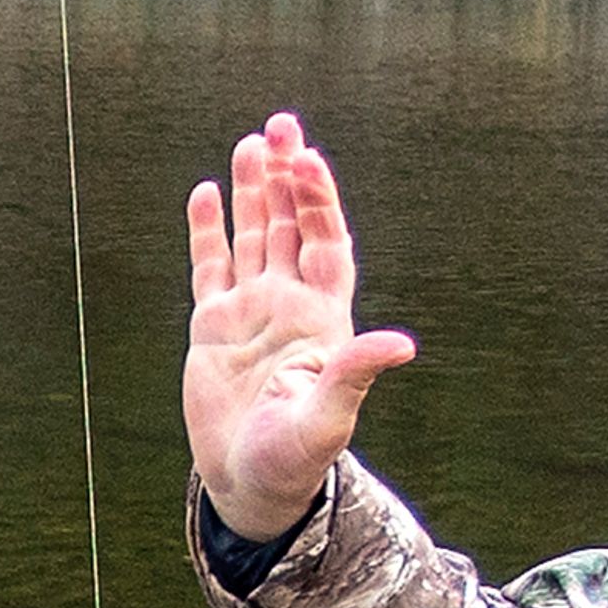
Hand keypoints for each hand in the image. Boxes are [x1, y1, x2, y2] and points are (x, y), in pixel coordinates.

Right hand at [184, 116, 416, 541]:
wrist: (252, 483)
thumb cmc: (297, 458)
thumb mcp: (329, 417)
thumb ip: (356, 374)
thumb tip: (401, 345)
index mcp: (322, 317)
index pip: (325, 241)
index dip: (319, 200)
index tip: (306, 160)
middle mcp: (289, 304)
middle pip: (292, 225)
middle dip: (288, 175)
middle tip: (280, 124)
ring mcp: (250, 312)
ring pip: (254, 237)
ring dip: (254, 191)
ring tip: (249, 143)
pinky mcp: (212, 328)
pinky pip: (211, 268)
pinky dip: (208, 231)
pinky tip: (206, 195)